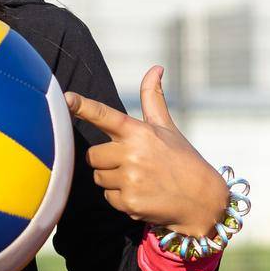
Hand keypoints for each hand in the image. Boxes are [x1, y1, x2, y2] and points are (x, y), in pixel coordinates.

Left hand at [63, 65, 228, 238]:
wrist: (204, 199)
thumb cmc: (182, 159)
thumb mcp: (167, 127)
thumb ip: (153, 98)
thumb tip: (156, 68)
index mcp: (139, 132)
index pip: (105, 115)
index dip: (83, 107)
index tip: (65, 99)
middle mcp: (132, 154)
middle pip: (92, 155)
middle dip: (106, 159)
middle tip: (131, 162)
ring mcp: (130, 180)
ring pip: (98, 177)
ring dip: (112, 178)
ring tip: (139, 179)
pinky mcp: (129, 203)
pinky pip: (108, 197)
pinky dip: (120, 198)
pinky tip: (142, 194)